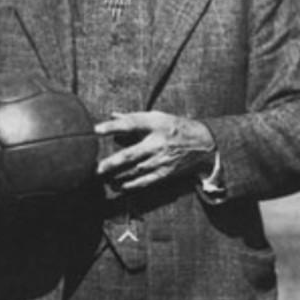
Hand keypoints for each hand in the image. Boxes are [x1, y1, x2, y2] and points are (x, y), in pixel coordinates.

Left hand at [95, 111, 215, 192]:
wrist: (204, 144)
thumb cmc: (176, 127)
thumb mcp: (158, 117)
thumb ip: (135, 118)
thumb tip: (112, 115)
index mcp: (156, 124)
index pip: (131, 124)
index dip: (112, 126)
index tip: (96, 129)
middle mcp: (158, 143)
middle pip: (130, 154)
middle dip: (111, 163)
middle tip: (95, 168)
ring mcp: (161, 160)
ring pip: (134, 170)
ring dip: (117, 175)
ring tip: (102, 176)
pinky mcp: (165, 173)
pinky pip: (145, 181)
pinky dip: (131, 184)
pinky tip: (120, 185)